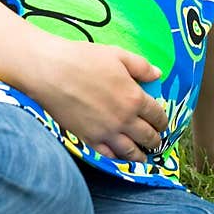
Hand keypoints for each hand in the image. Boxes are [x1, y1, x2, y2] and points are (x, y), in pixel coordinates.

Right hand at [19, 35, 168, 161]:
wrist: (50, 72)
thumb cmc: (83, 59)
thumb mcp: (117, 55)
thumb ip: (140, 66)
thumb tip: (157, 74)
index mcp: (134, 98)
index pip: (157, 115)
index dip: (162, 121)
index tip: (161, 123)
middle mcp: (125, 119)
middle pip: (148, 136)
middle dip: (155, 140)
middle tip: (156, 141)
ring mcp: (107, 132)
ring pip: (131, 152)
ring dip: (140, 155)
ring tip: (143, 156)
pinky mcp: (88, 139)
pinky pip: (108, 155)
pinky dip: (117, 157)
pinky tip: (119, 156)